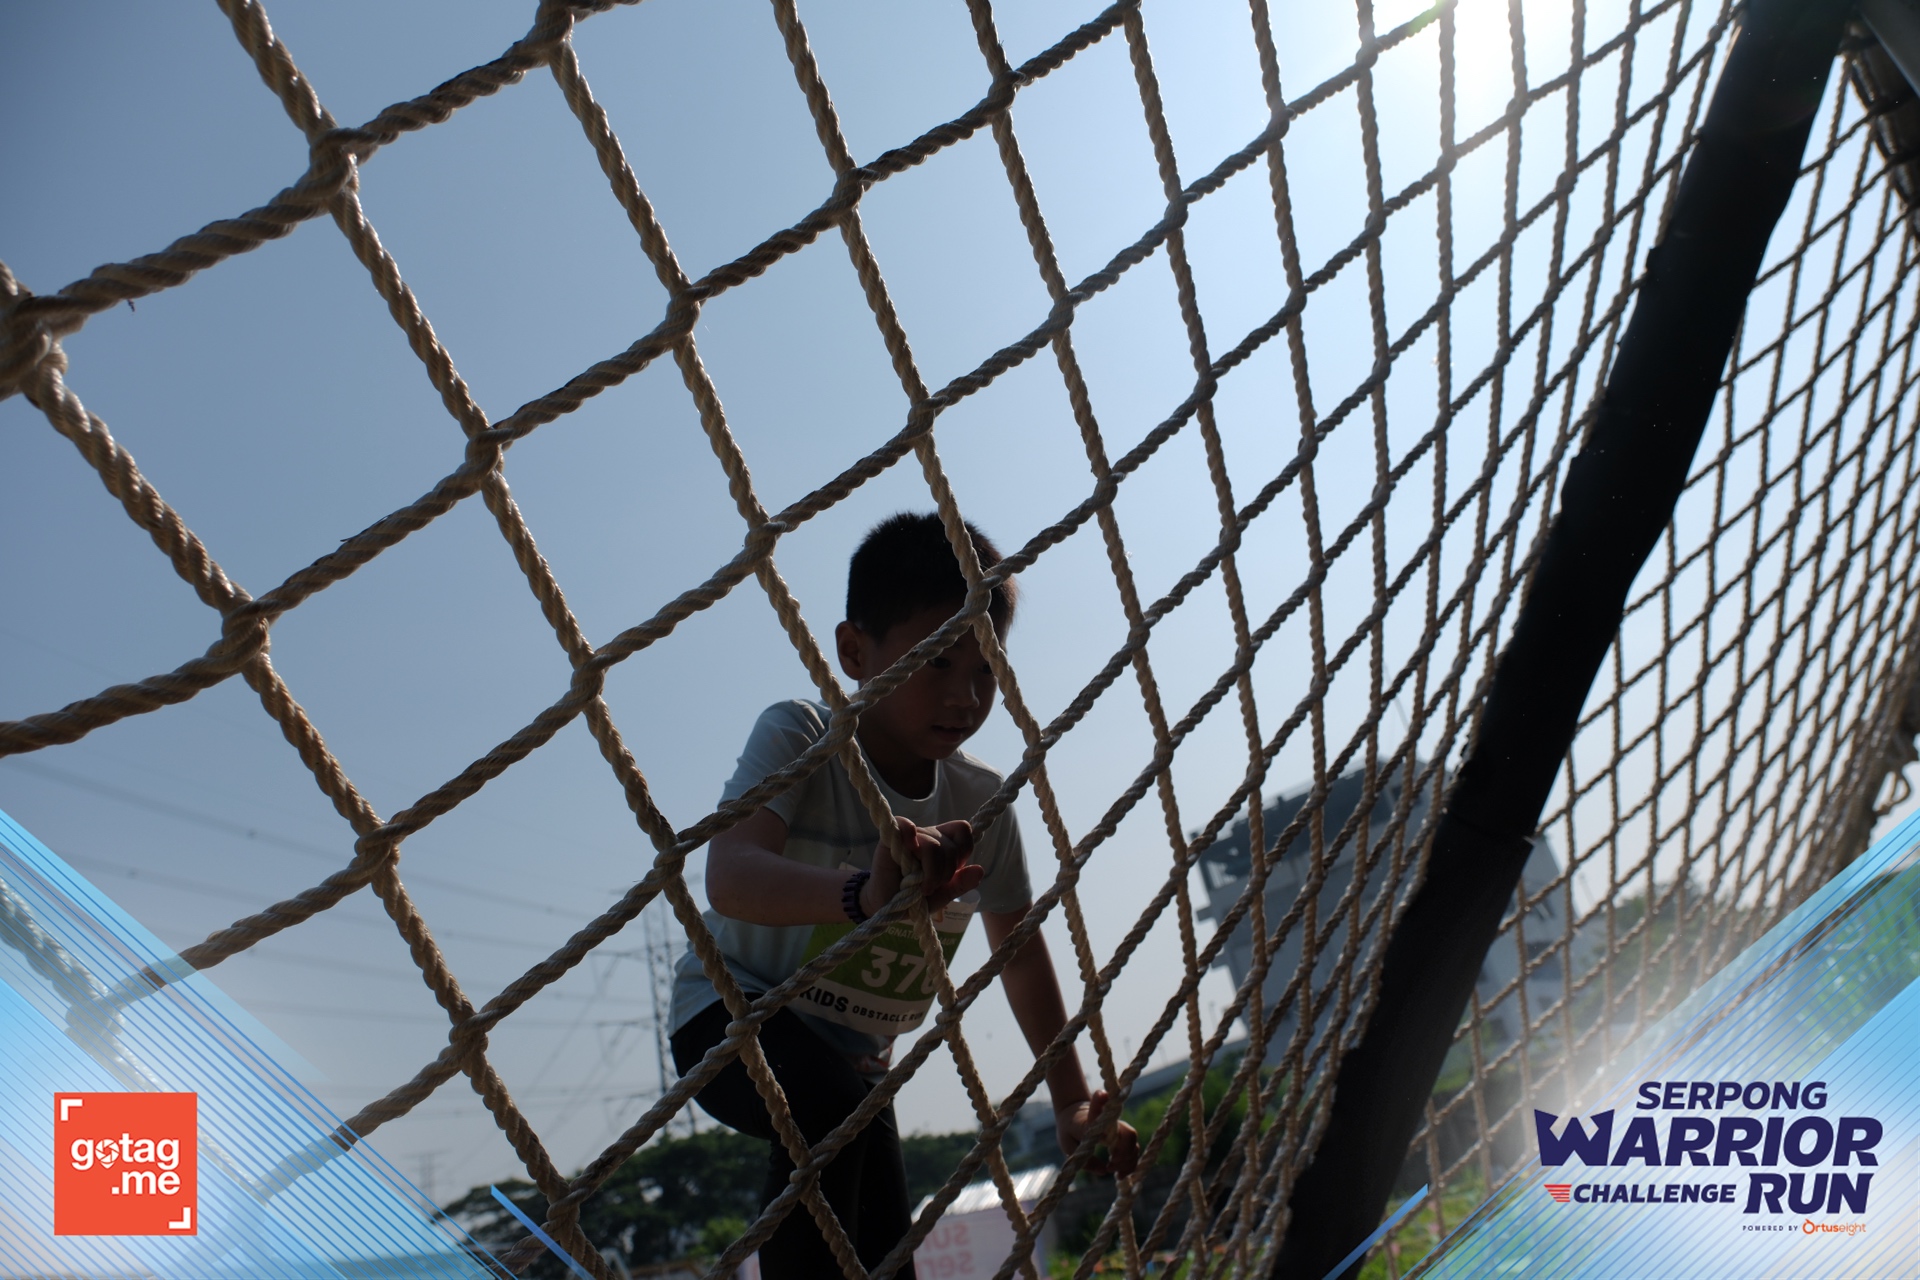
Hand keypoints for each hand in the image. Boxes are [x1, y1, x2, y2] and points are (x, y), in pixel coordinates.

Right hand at [861, 816, 983, 916]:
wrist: (887, 907)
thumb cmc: (915, 898)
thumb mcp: (943, 894)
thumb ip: (961, 883)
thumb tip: (980, 870)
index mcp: (943, 843)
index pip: (963, 831)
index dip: (963, 852)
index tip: (953, 873)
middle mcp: (928, 836)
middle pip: (950, 846)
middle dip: (945, 873)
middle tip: (930, 888)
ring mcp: (910, 837)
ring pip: (933, 845)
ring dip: (932, 873)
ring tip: (921, 888)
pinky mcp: (891, 840)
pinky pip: (904, 825)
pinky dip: (909, 833)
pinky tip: (910, 848)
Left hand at [1055, 1089, 1138, 1176]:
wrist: (1074, 1112)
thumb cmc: (1069, 1129)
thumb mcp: (1067, 1144)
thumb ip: (1083, 1159)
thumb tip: (1103, 1171)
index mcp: (1090, 1121)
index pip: (1098, 1115)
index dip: (1099, 1105)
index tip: (1101, 1095)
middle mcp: (1109, 1122)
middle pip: (1127, 1135)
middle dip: (1124, 1155)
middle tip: (1110, 1167)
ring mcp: (1118, 1127)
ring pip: (1132, 1143)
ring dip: (1129, 1161)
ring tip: (1117, 1175)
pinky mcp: (1122, 1135)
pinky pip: (1133, 1149)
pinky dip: (1130, 1163)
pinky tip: (1120, 1174)